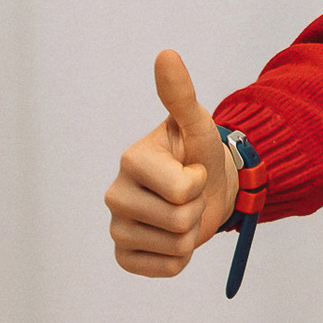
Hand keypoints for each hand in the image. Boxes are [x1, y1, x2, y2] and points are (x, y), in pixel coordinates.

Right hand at [106, 50, 240, 277]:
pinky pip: (166, 268)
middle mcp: (115, 193)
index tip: (193, 168)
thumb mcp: (198, 125)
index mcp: (131, 160)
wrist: (207, 190)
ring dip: (192, 232)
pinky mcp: (124, 255)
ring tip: (184, 212)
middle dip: (198, 208)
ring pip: (176, 246)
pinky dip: (181, 257)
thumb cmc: (200, 154)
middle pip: (179, 220)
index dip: (200, 181)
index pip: (183, 189)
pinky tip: (173, 236)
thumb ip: (181, 95)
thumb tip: (166, 54)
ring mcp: (117, 227)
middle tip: (191, 194)